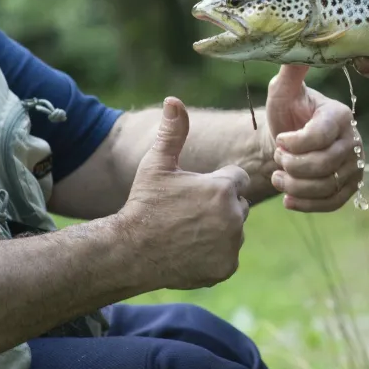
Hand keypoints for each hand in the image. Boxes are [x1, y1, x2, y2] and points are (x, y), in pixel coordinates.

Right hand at [119, 97, 249, 290]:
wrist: (130, 253)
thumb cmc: (144, 204)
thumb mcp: (156, 165)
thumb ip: (172, 133)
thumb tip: (174, 100)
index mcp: (222, 188)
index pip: (236, 179)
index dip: (214, 183)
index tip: (192, 192)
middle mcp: (234, 217)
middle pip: (238, 204)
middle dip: (219, 206)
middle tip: (187, 214)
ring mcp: (231, 245)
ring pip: (234, 230)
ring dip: (219, 230)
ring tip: (187, 232)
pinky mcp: (227, 268)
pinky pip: (228, 254)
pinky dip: (214, 254)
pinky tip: (190, 251)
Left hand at [266, 64, 360, 212]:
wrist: (288, 143)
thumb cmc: (285, 114)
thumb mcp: (282, 91)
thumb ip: (290, 72)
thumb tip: (295, 42)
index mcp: (340, 114)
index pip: (320, 136)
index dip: (294, 143)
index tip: (278, 139)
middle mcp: (354, 139)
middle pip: (324, 164)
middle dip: (292, 166)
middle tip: (278, 158)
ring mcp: (354, 165)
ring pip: (326, 186)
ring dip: (295, 187)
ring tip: (278, 177)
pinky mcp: (350, 187)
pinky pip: (332, 203)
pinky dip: (306, 204)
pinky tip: (287, 199)